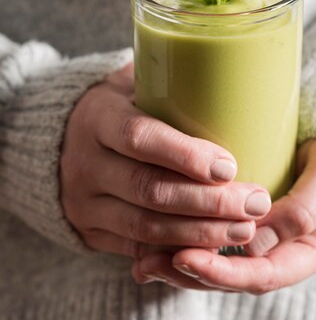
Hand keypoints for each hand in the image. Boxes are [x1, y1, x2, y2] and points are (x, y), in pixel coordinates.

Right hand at [60, 63, 271, 256]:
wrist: (57, 139)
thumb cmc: (119, 105)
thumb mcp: (132, 83)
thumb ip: (170, 80)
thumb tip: (234, 68)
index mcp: (98, 117)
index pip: (139, 137)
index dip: (185, 155)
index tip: (229, 166)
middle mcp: (85, 163)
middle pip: (149, 189)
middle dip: (207, 202)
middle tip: (255, 203)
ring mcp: (84, 202)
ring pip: (145, 227)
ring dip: (200, 233)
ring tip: (244, 229)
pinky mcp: (89, 231)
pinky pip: (136, 249)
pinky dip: (176, 250)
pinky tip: (212, 249)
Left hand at [132, 139, 315, 290]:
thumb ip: (306, 205)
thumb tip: (256, 241)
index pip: (266, 274)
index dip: (223, 273)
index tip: (184, 257)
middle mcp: (291, 253)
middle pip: (237, 278)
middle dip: (192, 273)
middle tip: (150, 262)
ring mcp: (271, 241)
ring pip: (223, 265)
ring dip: (181, 264)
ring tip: (142, 260)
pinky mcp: (251, 225)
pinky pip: (218, 243)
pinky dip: (186, 243)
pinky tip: (153, 241)